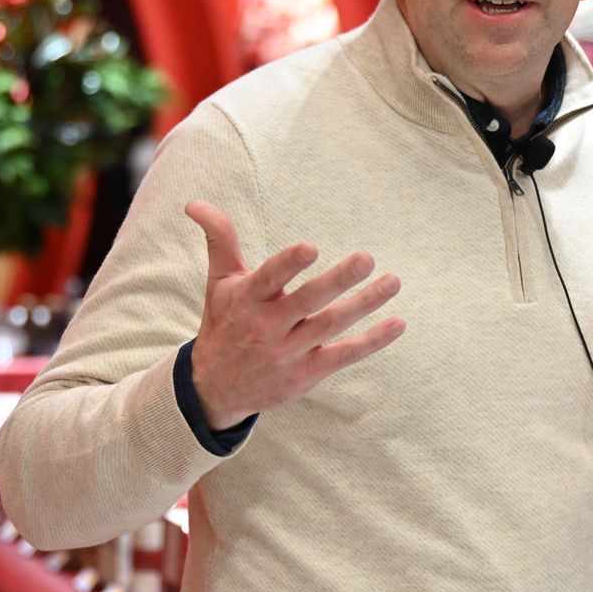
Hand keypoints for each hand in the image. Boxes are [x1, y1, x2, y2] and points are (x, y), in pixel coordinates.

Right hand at [185, 200, 404, 429]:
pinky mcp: (306, 374)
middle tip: (367, 258)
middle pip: (307, 302)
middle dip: (338, 280)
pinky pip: (344, 355)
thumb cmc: (225, 322)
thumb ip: (219, 240)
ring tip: (393, 281)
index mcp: (247, 301)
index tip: (310, 247)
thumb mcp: (220, 282)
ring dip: (365, 304)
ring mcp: (288, 353)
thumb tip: (195, 203)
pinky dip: (372, 341)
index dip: (288, 264)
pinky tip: (397, 323)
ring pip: (331, 326)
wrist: (215, 388)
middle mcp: (267, 328)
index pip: (268, 279)